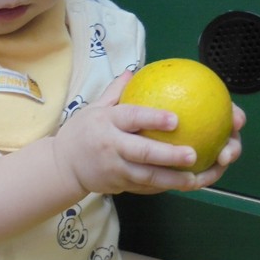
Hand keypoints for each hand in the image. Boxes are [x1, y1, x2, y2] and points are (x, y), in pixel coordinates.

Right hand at [54, 74, 242, 196]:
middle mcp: (111, 147)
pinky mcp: (119, 186)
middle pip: (142, 153)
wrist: (62, 165)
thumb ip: (115, 91)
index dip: (153, 119)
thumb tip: (134, 71)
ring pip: (147, 177)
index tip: (176, 119)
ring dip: (173, 179)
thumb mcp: (94, 108)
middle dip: (169, 155)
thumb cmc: (82, 132)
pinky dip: (166, 187)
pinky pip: (146, 188)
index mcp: (106, 123)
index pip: (131, 119)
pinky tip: (186, 184)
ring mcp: (115, 170)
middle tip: (193, 154)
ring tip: (197, 177)